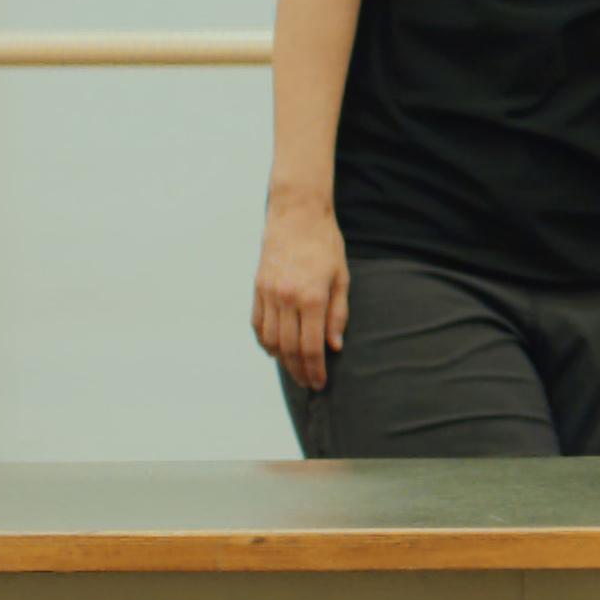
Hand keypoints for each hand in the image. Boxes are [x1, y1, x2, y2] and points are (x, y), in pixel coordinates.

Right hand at [253, 200, 349, 391]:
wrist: (296, 215)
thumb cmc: (325, 244)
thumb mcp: (342, 278)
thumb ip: (338, 315)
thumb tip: (333, 347)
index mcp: (312, 298)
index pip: (311, 347)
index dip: (315, 370)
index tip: (319, 383)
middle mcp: (286, 299)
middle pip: (289, 348)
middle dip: (299, 371)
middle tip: (309, 384)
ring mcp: (268, 294)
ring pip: (270, 340)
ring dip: (281, 360)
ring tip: (294, 370)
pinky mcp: (257, 288)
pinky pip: (258, 323)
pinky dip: (265, 341)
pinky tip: (275, 350)